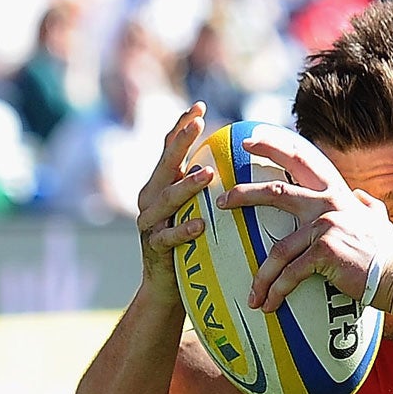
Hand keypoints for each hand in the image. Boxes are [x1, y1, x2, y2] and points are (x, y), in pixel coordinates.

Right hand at [134, 103, 212, 307]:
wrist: (167, 288)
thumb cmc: (190, 245)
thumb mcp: (198, 210)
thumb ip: (209, 188)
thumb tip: (243, 161)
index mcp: (162, 185)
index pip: (171, 150)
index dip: (182, 127)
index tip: (198, 105)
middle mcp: (151, 198)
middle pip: (166, 165)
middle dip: (181, 141)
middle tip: (198, 122)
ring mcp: (149, 222)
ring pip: (166, 199)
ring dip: (187, 186)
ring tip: (207, 175)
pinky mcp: (154, 248)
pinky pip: (168, 236)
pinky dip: (183, 230)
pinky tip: (200, 226)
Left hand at [219, 125, 392, 311]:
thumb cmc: (388, 254)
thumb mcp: (379, 221)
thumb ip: (367, 207)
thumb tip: (361, 198)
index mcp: (337, 194)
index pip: (302, 160)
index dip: (274, 147)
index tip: (249, 142)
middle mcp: (329, 204)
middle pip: (277, 192)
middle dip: (244, 194)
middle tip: (220, 200)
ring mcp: (326, 227)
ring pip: (278, 250)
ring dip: (261, 275)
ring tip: (252, 292)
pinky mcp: (325, 253)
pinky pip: (290, 274)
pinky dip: (277, 292)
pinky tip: (269, 306)